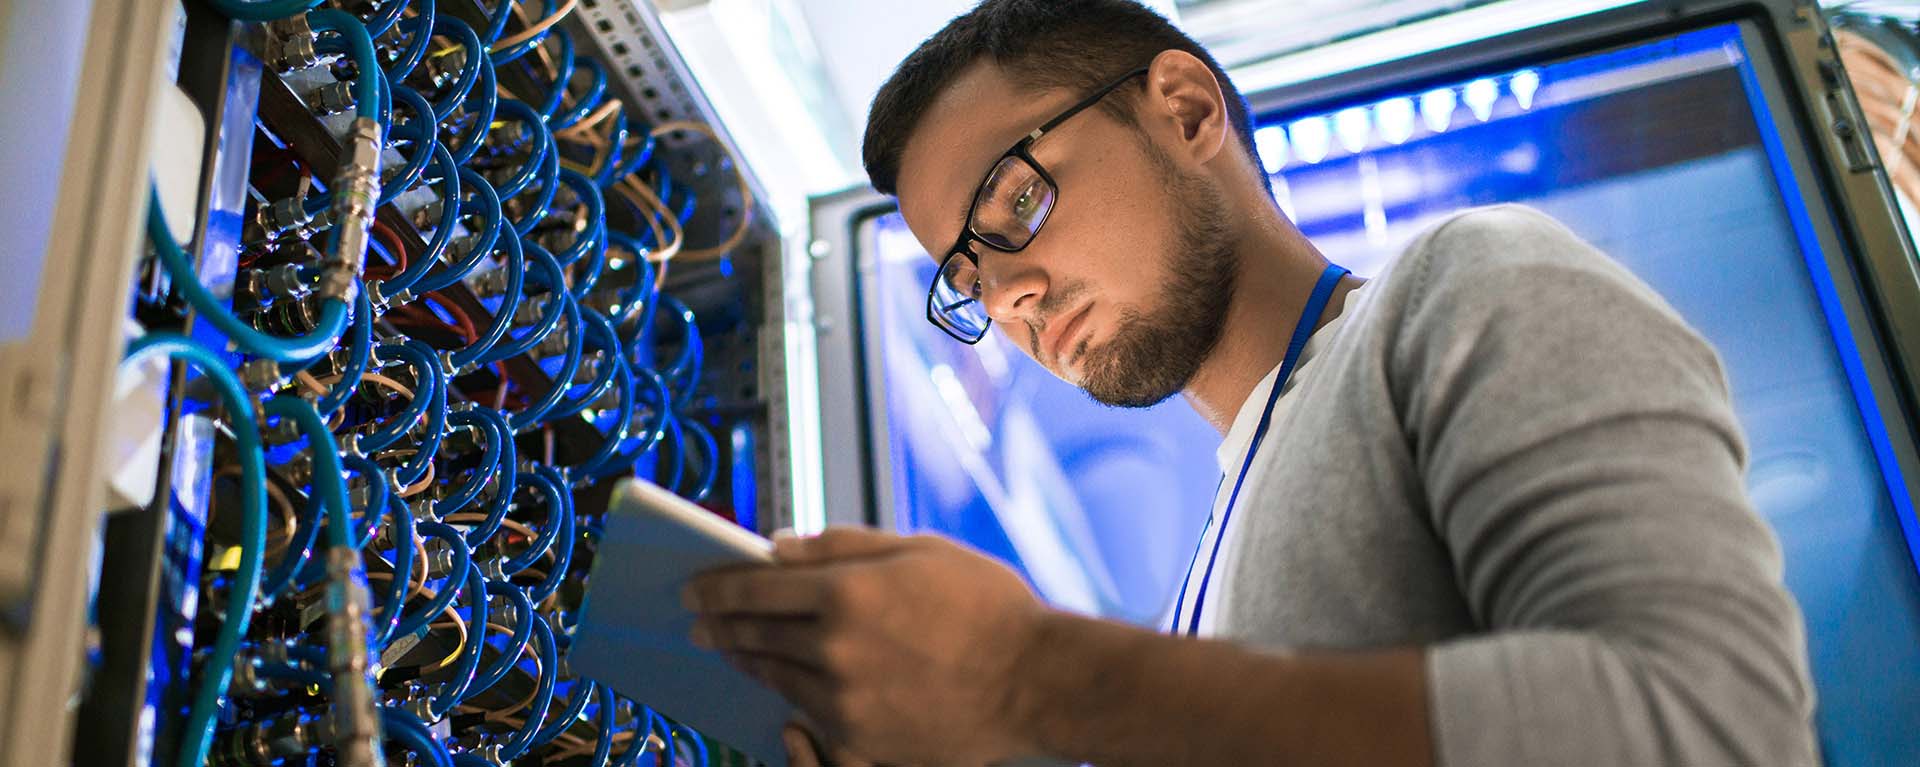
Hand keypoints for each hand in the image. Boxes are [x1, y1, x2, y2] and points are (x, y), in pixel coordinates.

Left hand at [684, 528, 1047, 766]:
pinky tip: (783, 692)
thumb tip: (777, 546)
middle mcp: (835, 649)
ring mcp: (846, 702)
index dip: (715, 586)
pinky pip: (808, 720)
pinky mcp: (862, 742)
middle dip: (719, 624)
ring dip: (747, 661)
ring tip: (734, 650)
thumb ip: (841, 546)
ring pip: (775, 679)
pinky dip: (789, 701)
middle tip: (698, 621)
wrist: (1039, 681)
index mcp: (846, 591)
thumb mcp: (918, 551)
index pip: (753, 587)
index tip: (693, 588)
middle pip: (755, 635)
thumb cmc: (988, 606)